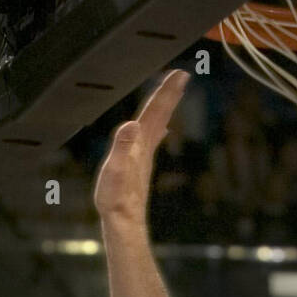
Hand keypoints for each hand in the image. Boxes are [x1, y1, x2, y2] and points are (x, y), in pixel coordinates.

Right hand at [93, 68, 189, 223]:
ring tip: (172, 94)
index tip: (180, 73)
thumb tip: (131, 125)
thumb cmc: (116, 199)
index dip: (166, 91)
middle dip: (169, 94)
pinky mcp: (141, 167)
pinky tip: (163, 130)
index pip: (155, 111)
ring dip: (165, 108)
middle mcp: (145, 148)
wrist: (123, 223)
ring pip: (158, 125)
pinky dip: (159, 128)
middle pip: (160, 115)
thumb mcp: (114, 171)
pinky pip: (153, 140)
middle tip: (182, 75)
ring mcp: (144, 157)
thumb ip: (122, 147)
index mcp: (139, 144)